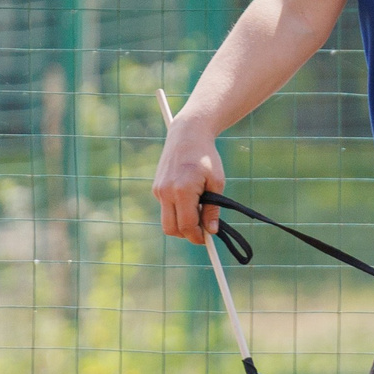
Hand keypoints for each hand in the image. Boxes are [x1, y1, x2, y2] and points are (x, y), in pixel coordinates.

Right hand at [153, 115, 225, 244]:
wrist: (187, 134)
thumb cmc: (206, 157)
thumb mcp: (217, 182)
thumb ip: (213, 208)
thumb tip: (212, 231)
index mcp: (182, 191)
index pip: (187, 225)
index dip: (198, 236)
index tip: (208, 239)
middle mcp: (165, 192)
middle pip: (171, 228)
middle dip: (187, 234)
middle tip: (203, 231)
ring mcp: (158, 190)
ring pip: (166, 221)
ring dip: (181, 224)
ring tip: (199, 213)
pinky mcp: (156, 188)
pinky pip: (165, 208)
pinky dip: (176, 212)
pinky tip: (190, 200)